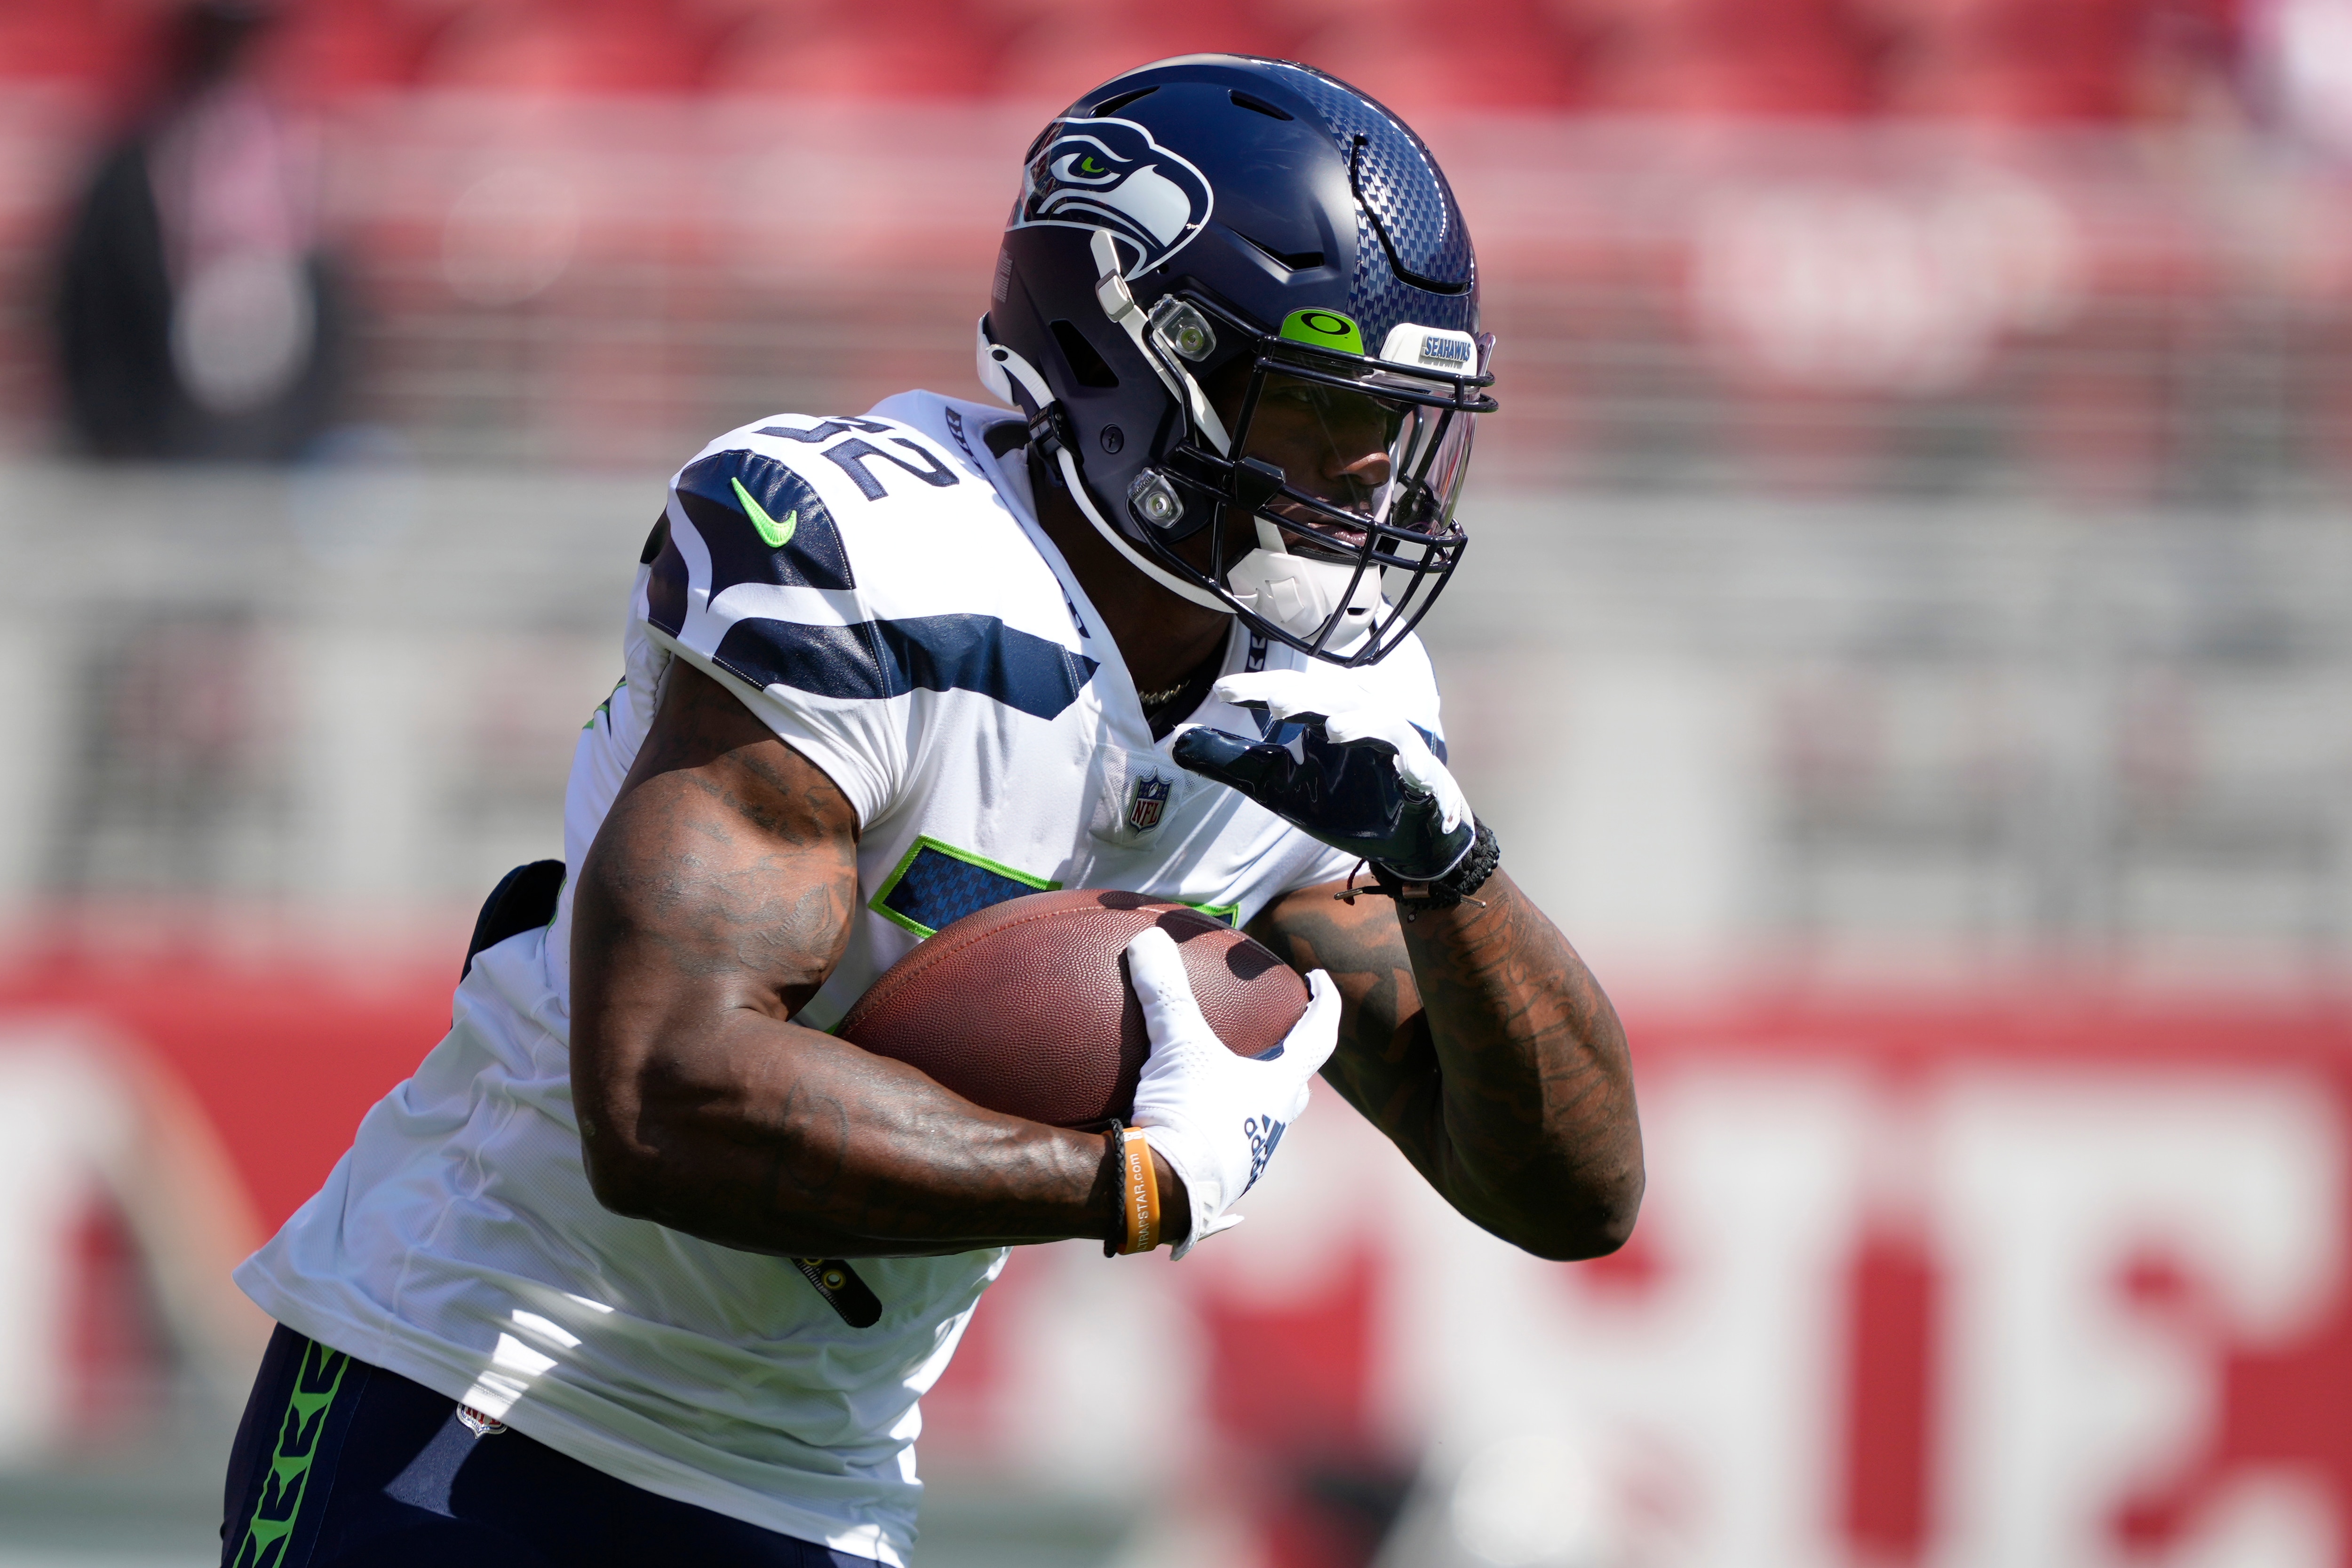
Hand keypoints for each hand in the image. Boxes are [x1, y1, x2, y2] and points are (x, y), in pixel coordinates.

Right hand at [1123, 927, 1339, 1256]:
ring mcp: (1246, 1159)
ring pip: (1261, 1123)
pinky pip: (1225, 1155)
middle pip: (1294, 1088)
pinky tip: (1197, 1139)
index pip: (1318, 1037)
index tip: (1321, 980)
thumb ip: (1165, 991)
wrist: (1162, 1193)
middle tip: (1281, 1039)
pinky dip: (1217, 1137)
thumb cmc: (1188, 1117)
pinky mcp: (1216, 1181)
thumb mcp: (1177, 1045)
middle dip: (1291, 1062)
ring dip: (1252, 1101)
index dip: (1324, 1003)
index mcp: (1276, 1089)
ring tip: (1229, 1083)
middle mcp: (1270, 1126)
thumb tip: (1148, 937)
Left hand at [1172, 668, 1474, 880]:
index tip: (1223, 690)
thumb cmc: (1342, 803)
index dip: (1260, 687)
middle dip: (1307, 696)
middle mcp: (1360, 721)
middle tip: (1273, 699)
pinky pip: (1423, 767)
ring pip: (1381, 722)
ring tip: (1331, 730)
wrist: (1401, 840)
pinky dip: (1416, 768)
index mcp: (1324, 716)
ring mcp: (1395, 747)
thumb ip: (1232, 762)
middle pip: (1335, 697)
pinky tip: (1404, 772)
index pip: (1291, 692)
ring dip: (1360, 723)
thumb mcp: (1278, 786)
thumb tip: (1177, 740)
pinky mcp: (1424, 777)